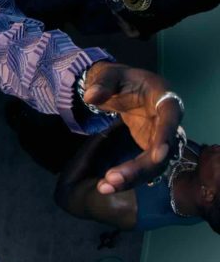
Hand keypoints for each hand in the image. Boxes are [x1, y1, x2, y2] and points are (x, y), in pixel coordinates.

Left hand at [82, 62, 182, 193]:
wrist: (118, 86)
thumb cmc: (118, 78)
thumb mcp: (108, 74)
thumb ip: (101, 83)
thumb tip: (91, 96)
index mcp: (163, 97)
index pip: (170, 116)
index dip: (166, 136)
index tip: (159, 156)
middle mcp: (167, 120)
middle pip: (163, 149)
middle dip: (141, 167)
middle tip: (113, 179)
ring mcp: (160, 136)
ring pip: (155, 164)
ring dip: (132, 178)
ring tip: (105, 187)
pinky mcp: (149, 147)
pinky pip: (143, 166)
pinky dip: (128, 177)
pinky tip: (107, 186)